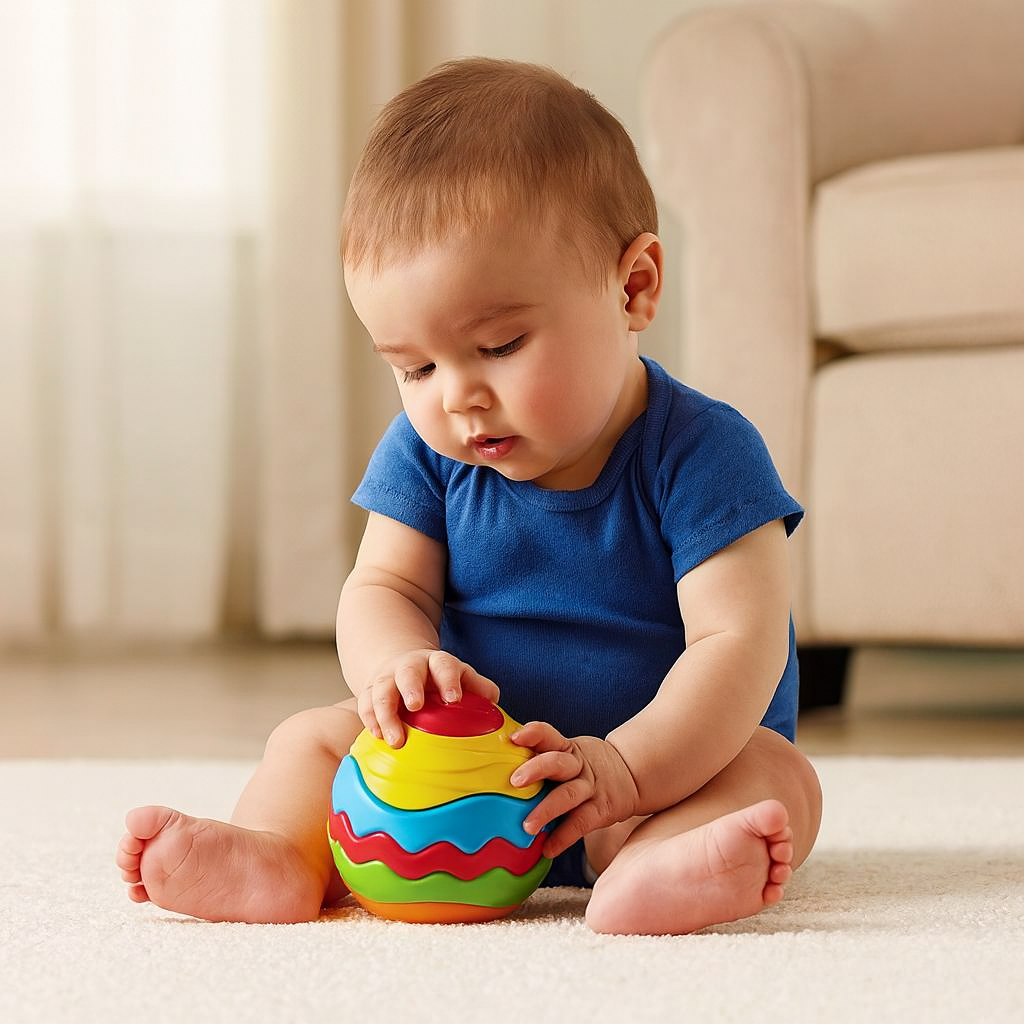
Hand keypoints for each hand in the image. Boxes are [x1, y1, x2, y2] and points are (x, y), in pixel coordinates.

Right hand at [357, 649, 499, 747]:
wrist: (404, 666)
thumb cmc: (439, 679)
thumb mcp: (460, 677)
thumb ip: (478, 686)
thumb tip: (493, 700)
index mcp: (437, 662)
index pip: (444, 665)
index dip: (449, 680)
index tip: (454, 699)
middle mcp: (410, 666)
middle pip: (408, 672)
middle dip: (411, 687)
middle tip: (415, 705)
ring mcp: (388, 678)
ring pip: (382, 689)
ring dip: (385, 713)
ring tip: (394, 738)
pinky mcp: (369, 691)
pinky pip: (365, 703)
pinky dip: (369, 719)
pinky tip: (376, 736)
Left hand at [509, 722, 639, 859]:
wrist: (631, 774)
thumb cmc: (584, 765)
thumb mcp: (568, 752)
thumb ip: (540, 755)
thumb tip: (493, 762)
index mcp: (566, 748)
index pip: (549, 735)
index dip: (532, 734)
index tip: (513, 738)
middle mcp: (578, 765)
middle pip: (557, 763)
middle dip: (536, 769)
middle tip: (514, 781)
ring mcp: (591, 787)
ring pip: (568, 795)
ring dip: (547, 809)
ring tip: (527, 826)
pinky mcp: (602, 809)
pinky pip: (581, 823)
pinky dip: (564, 837)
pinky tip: (548, 849)